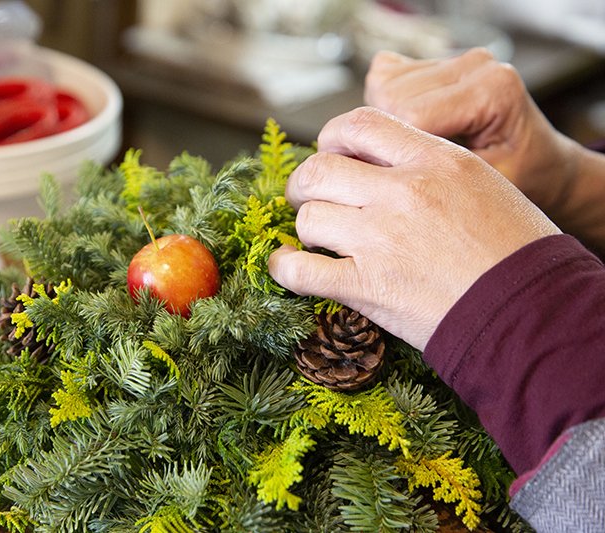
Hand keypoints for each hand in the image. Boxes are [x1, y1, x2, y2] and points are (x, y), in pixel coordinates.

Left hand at [268, 107, 559, 349]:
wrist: (532, 311)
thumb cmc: (515, 250)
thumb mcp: (481, 184)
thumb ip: (428, 165)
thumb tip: (376, 164)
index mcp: (434, 160)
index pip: (360, 124)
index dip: (331, 137)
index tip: (328, 153)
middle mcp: (402, 193)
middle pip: (319, 170)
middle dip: (304, 183)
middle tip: (307, 197)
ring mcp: (380, 240)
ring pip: (308, 218)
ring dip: (304, 229)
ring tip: (313, 239)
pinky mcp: (368, 286)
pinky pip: (300, 271)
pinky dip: (284, 268)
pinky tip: (286, 266)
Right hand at [364, 48, 579, 221]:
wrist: (542, 165)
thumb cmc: (519, 181)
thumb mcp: (478, 188)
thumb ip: (433, 172)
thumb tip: (376, 171)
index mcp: (492, 91)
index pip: (411, 113)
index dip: (390, 151)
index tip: (391, 180)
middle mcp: (476, 65)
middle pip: (391, 96)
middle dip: (386, 137)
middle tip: (402, 168)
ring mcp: (457, 60)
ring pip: (382, 86)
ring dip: (383, 122)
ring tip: (410, 151)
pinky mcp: (439, 62)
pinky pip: (385, 77)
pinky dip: (383, 106)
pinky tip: (408, 130)